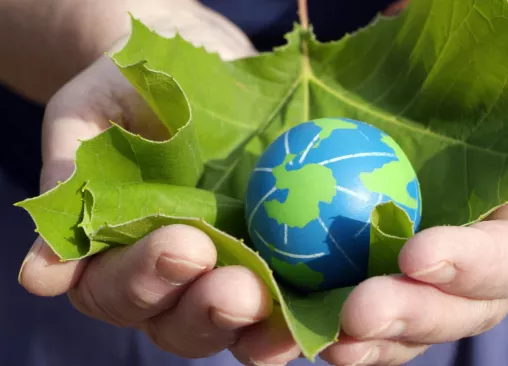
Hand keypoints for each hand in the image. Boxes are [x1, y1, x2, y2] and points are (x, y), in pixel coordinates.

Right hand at [17, 6, 295, 360]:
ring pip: (235, 326)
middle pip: (179, 323)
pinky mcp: (277, 262)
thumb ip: (69, 182)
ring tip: (278, 299)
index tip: (181, 245)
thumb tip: (38, 276)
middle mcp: (171, 280)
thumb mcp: (88, 117)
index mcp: (115, 256)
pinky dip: (303, 310)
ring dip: (257, 323)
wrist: (197, 64)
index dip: (145, 279)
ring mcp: (226, 274)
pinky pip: (290, 301)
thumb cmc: (131, 87)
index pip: (117, 290)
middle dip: (205, 311)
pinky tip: (322, 305)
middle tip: (236, 288)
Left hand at [318, 42, 507, 365]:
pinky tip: (299, 332)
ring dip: (367, 339)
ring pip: (405, 329)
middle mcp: (480, 278)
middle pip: (453, 312)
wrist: (445, 94)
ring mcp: (427, 286)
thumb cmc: (500, 94)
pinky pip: (359, 316)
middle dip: (409, 315)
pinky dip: (329, 327)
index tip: (419, 254)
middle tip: (362, 311)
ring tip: (329, 336)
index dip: (468, 264)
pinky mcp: (380, 282)